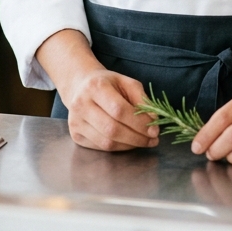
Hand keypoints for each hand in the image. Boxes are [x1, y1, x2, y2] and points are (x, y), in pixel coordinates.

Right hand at [36, 29, 158, 152]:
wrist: (80, 86)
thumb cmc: (108, 84)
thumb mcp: (126, 83)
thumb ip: (141, 99)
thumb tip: (153, 121)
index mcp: (96, 86)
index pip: (119, 110)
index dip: (139, 123)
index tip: (155, 130)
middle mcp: (81, 104)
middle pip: (112, 129)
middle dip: (137, 138)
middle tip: (153, 140)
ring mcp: (76, 121)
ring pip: (106, 142)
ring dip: (129, 145)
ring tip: (144, 141)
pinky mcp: (75, 134)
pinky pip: (101, 147)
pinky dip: (119, 147)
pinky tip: (129, 142)